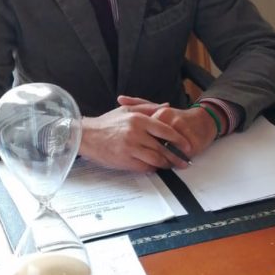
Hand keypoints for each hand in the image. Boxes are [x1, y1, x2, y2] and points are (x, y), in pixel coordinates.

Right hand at [78, 96, 215, 171]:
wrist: (87, 136)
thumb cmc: (108, 122)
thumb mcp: (127, 110)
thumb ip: (149, 108)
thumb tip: (167, 106)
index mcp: (138, 119)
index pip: (166, 130)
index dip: (179, 140)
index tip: (187, 146)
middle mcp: (136, 133)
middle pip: (164, 148)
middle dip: (177, 156)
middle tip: (185, 161)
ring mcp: (130, 148)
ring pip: (156, 159)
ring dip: (166, 164)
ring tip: (173, 166)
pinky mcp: (125, 160)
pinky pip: (145, 167)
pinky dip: (153, 168)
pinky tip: (156, 168)